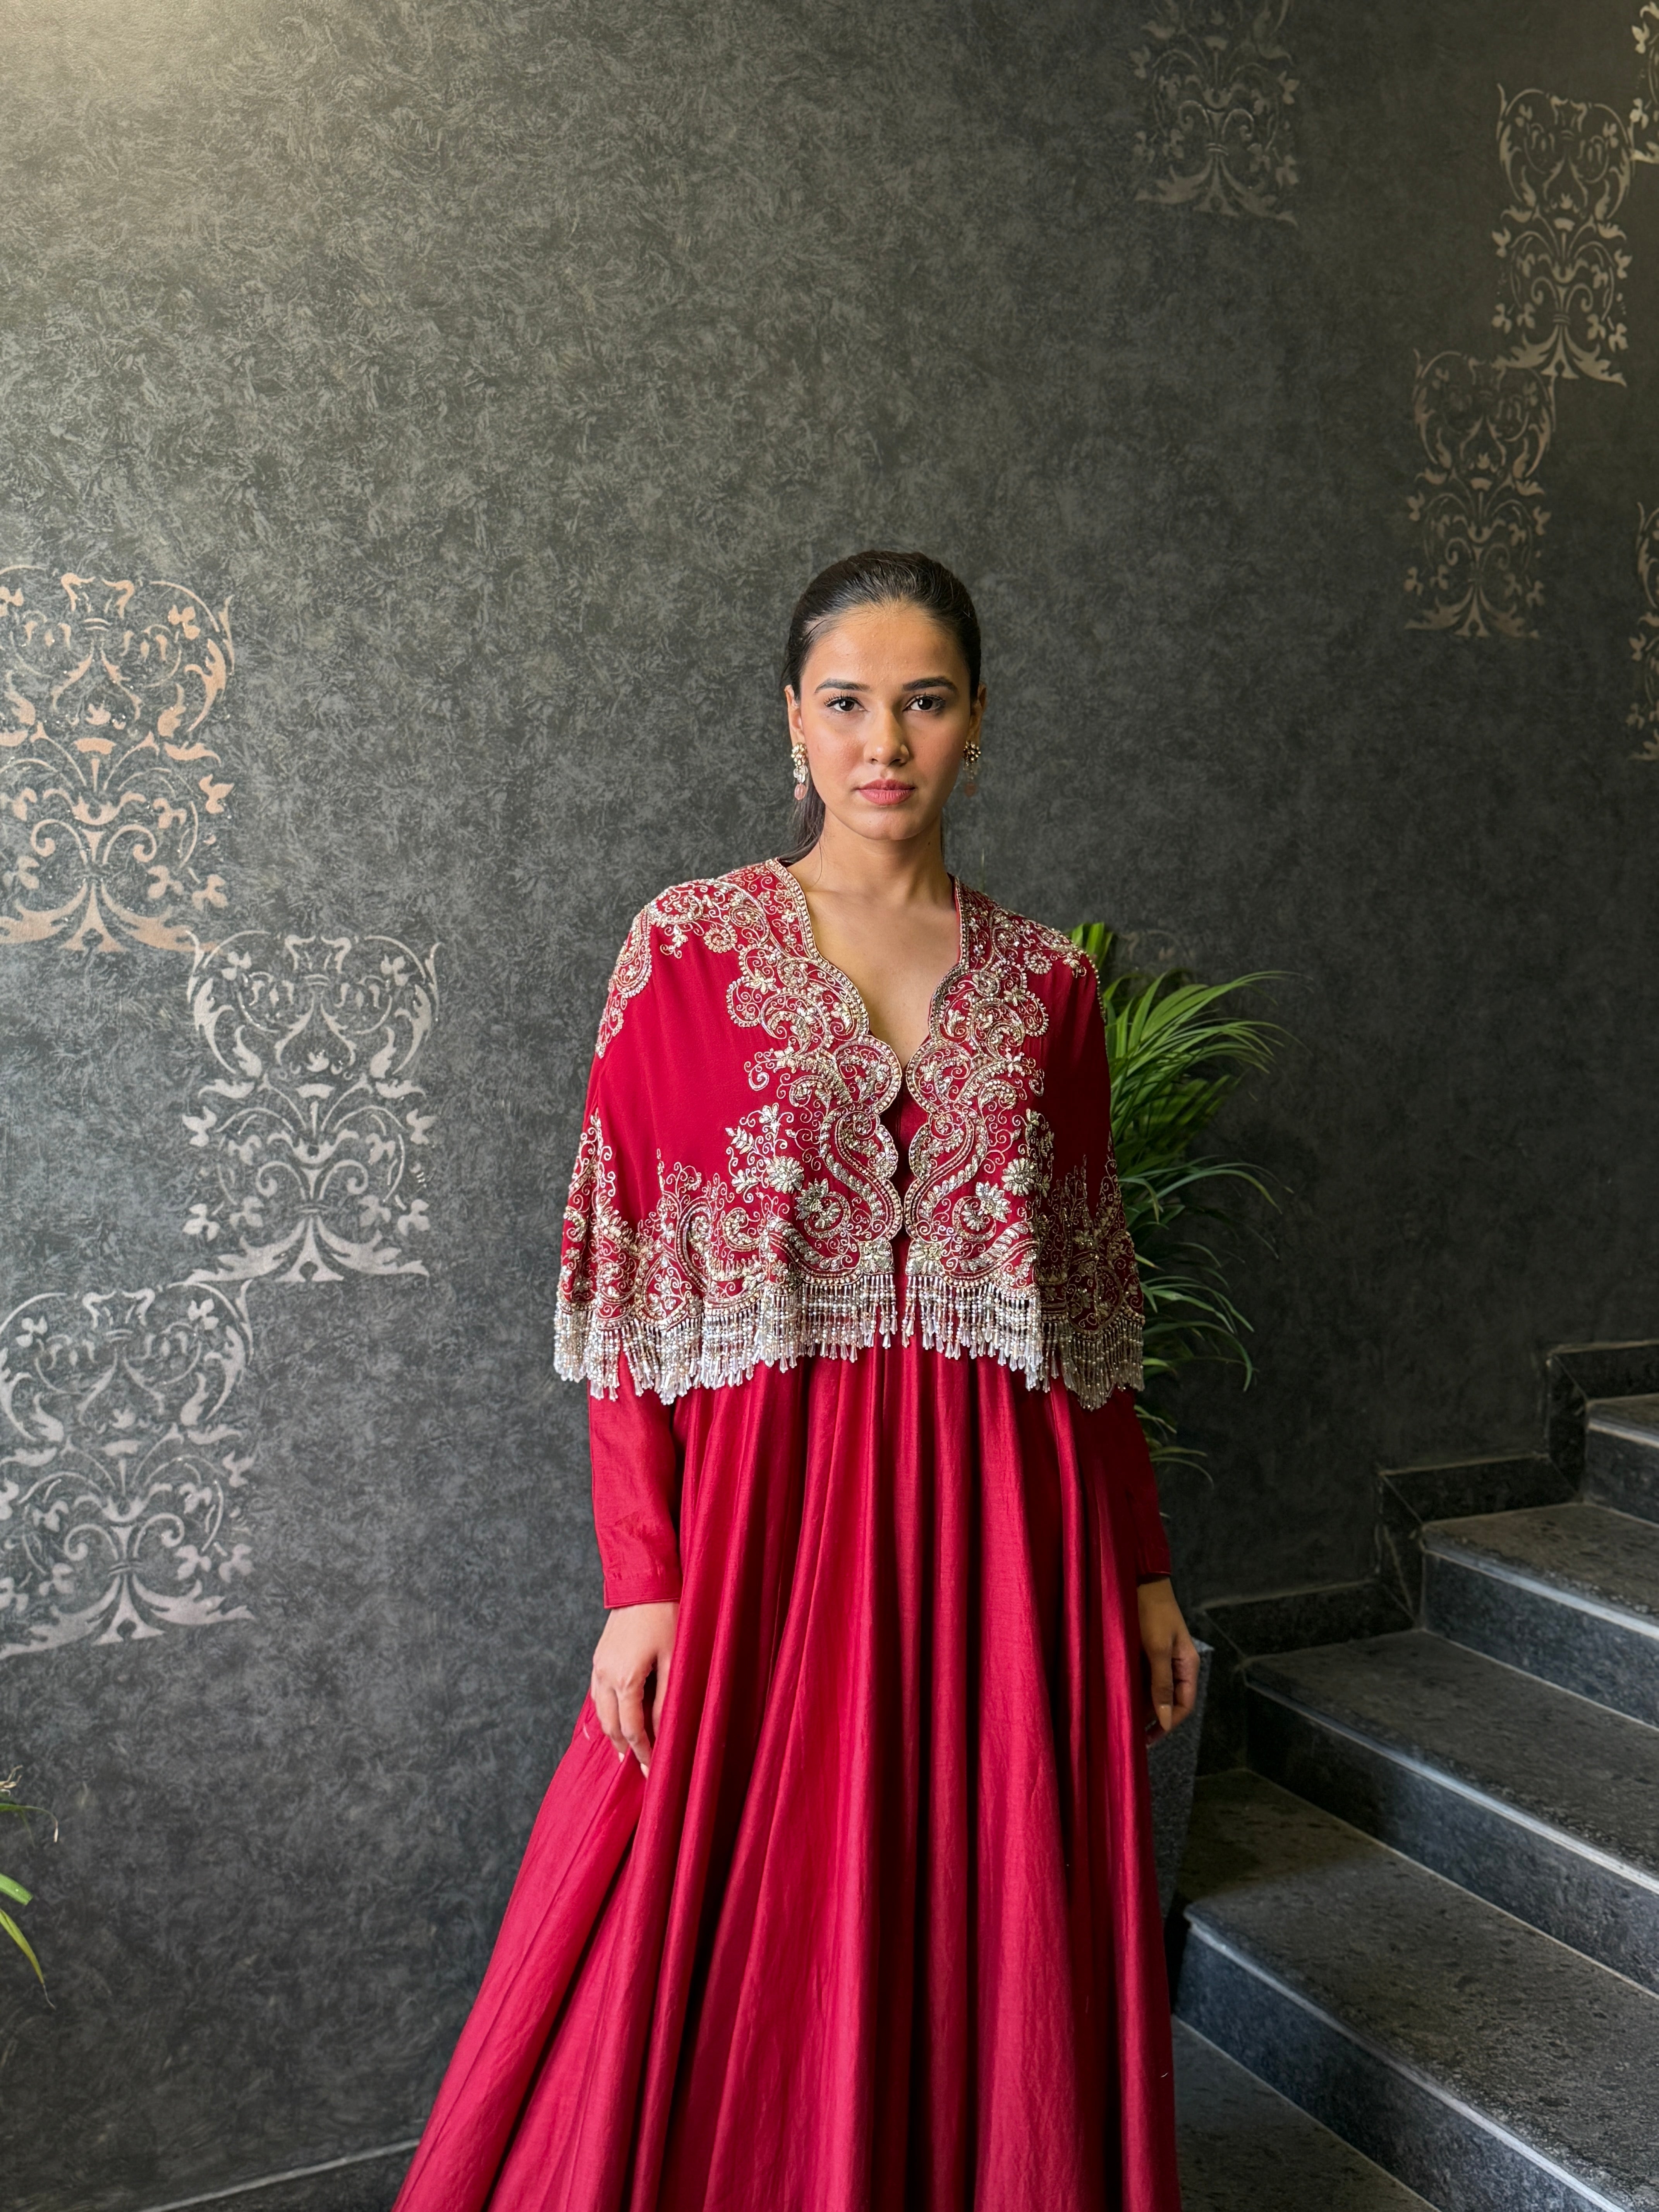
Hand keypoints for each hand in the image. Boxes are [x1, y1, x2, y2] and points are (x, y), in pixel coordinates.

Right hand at [590, 1601, 678, 1775]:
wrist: (643, 1582)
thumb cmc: (665, 1617)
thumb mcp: (673, 1660)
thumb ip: (666, 1699)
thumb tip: (665, 1732)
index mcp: (624, 1679)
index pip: (631, 1729)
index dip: (642, 1752)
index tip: (652, 1769)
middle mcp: (605, 1675)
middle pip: (610, 1726)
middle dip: (625, 1748)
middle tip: (639, 1766)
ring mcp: (598, 1666)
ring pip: (600, 1711)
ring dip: (613, 1731)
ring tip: (628, 1748)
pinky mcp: (599, 1657)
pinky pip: (598, 1694)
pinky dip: (607, 1711)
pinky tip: (619, 1716)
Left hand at [1138, 1578, 1199, 1736]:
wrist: (1139, 1580)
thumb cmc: (1152, 1611)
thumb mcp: (1157, 1649)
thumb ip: (1161, 1685)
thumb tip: (1166, 1719)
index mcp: (1188, 1665)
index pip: (1184, 1704)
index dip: (1168, 1724)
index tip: (1148, 1738)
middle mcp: (1178, 1664)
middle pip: (1170, 1700)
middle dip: (1154, 1719)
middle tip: (1133, 1734)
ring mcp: (1163, 1658)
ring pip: (1156, 1691)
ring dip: (1143, 1705)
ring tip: (1124, 1719)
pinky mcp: (1148, 1651)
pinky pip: (1145, 1678)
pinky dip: (1135, 1689)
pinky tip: (1121, 1697)